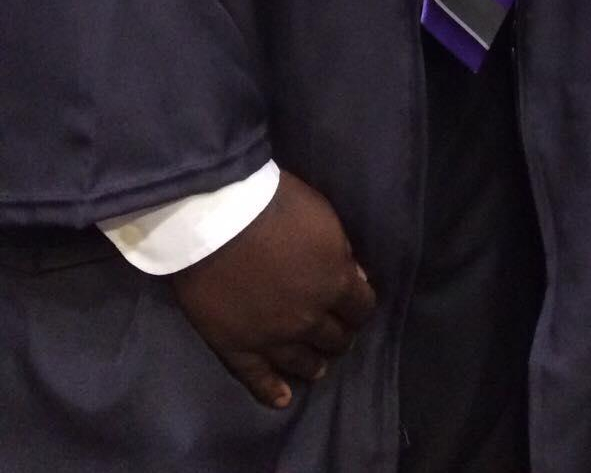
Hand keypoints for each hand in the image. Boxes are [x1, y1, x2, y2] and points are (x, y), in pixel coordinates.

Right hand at [173, 170, 376, 409]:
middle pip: (334, 338)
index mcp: (335, 283)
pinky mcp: (236, 347)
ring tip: (317, 367)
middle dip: (339, 336)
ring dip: (314, 364)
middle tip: (336, 335)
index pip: (361, 308)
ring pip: (302, 361)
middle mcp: (308, 318)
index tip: (355, 306)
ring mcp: (272, 337)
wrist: (217, 217)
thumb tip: (355, 276)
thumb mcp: (323, 218)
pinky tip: (282, 399)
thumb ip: (341, 252)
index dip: (360, 308)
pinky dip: (271, 391)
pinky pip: (257, 378)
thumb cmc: (275, 205)